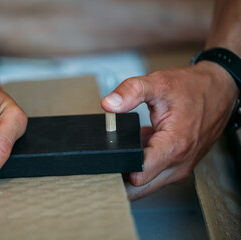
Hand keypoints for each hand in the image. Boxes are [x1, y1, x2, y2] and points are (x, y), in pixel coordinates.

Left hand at [101, 61, 237, 200]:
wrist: (219, 91)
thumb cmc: (193, 89)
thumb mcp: (160, 83)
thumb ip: (131, 92)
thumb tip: (108, 104)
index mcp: (174, 146)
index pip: (137, 176)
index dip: (117, 168)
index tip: (106, 156)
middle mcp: (178, 164)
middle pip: (138, 189)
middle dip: (119, 177)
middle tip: (108, 156)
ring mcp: (179, 168)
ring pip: (145, 186)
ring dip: (130, 172)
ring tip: (122, 150)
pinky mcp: (178, 166)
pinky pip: (154, 176)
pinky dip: (141, 167)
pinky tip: (137, 149)